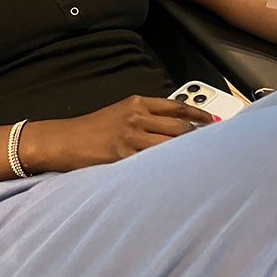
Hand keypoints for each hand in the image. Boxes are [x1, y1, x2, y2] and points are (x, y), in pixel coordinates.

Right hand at [23, 95, 214, 171]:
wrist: (65, 140)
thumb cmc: (92, 129)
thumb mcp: (119, 113)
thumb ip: (144, 116)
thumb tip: (173, 127)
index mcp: (137, 103)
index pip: (175, 107)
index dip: (197, 115)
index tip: (211, 122)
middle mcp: (136, 116)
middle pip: (178, 127)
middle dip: (196, 138)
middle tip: (211, 147)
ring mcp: (131, 136)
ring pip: (169, 145)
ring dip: (185, 154)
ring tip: (198, 163)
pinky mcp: (124, 156)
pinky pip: (152, 162)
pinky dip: (166, 167)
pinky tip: (175, 174)